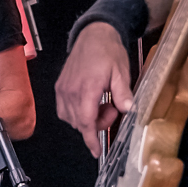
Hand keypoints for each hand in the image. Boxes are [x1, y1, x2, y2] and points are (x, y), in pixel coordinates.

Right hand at [54, 22, 132, 157]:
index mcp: (87, 87)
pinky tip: (89, 103)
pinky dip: (76, 113)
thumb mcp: (122, 71)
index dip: (91, 139)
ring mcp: (63, 89)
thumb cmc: (107, 51)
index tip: (96, 151)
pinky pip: (64, 109)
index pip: (86, 121)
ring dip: (86, 118)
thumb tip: (128, 109)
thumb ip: (123, 92)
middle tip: (112, 108)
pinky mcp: (60, 87)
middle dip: (97, 123)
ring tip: (101, 103)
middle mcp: (71, 90)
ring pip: (71, 118)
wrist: (93, 35)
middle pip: (80, 122)